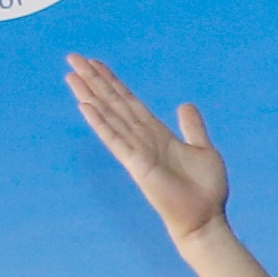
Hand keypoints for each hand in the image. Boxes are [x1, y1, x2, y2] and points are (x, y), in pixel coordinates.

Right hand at [65, 55, 231, 243]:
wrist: (205, 219)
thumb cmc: (206, 190)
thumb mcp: (203, 150)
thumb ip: (192, 127)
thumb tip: (184, 104)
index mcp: (157, 134)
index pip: (129, 102)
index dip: (113, 82)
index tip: (96, 62)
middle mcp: (142, 139)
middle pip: (113, 103)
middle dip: (94, 80)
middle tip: (73, 57)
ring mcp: (137, 151)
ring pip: (109, 116)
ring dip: (90, 94)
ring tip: (71, 74)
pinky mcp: (136, 165)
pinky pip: (114, 139)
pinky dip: (100, 122)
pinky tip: (84, 105)